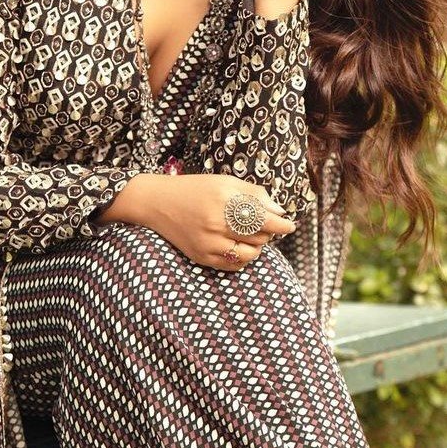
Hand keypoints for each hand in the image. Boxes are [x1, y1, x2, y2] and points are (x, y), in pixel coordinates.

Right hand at [99, 173, 297, 270]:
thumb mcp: (225, 182)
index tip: (289, 225)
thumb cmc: (195, 189)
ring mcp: (208, 243)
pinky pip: (235, 265)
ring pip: (251, 254)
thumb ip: (254, 194)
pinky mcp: (202, 257)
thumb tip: (280, 211)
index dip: (282, 224)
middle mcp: (216, 223)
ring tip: (248, 235)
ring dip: (257, 246)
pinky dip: (242, 257)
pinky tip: (236, 244)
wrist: (157, 203)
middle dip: (268, 232)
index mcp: (223, 200)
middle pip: (260, 237)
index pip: (264, 219)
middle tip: (261, 224)